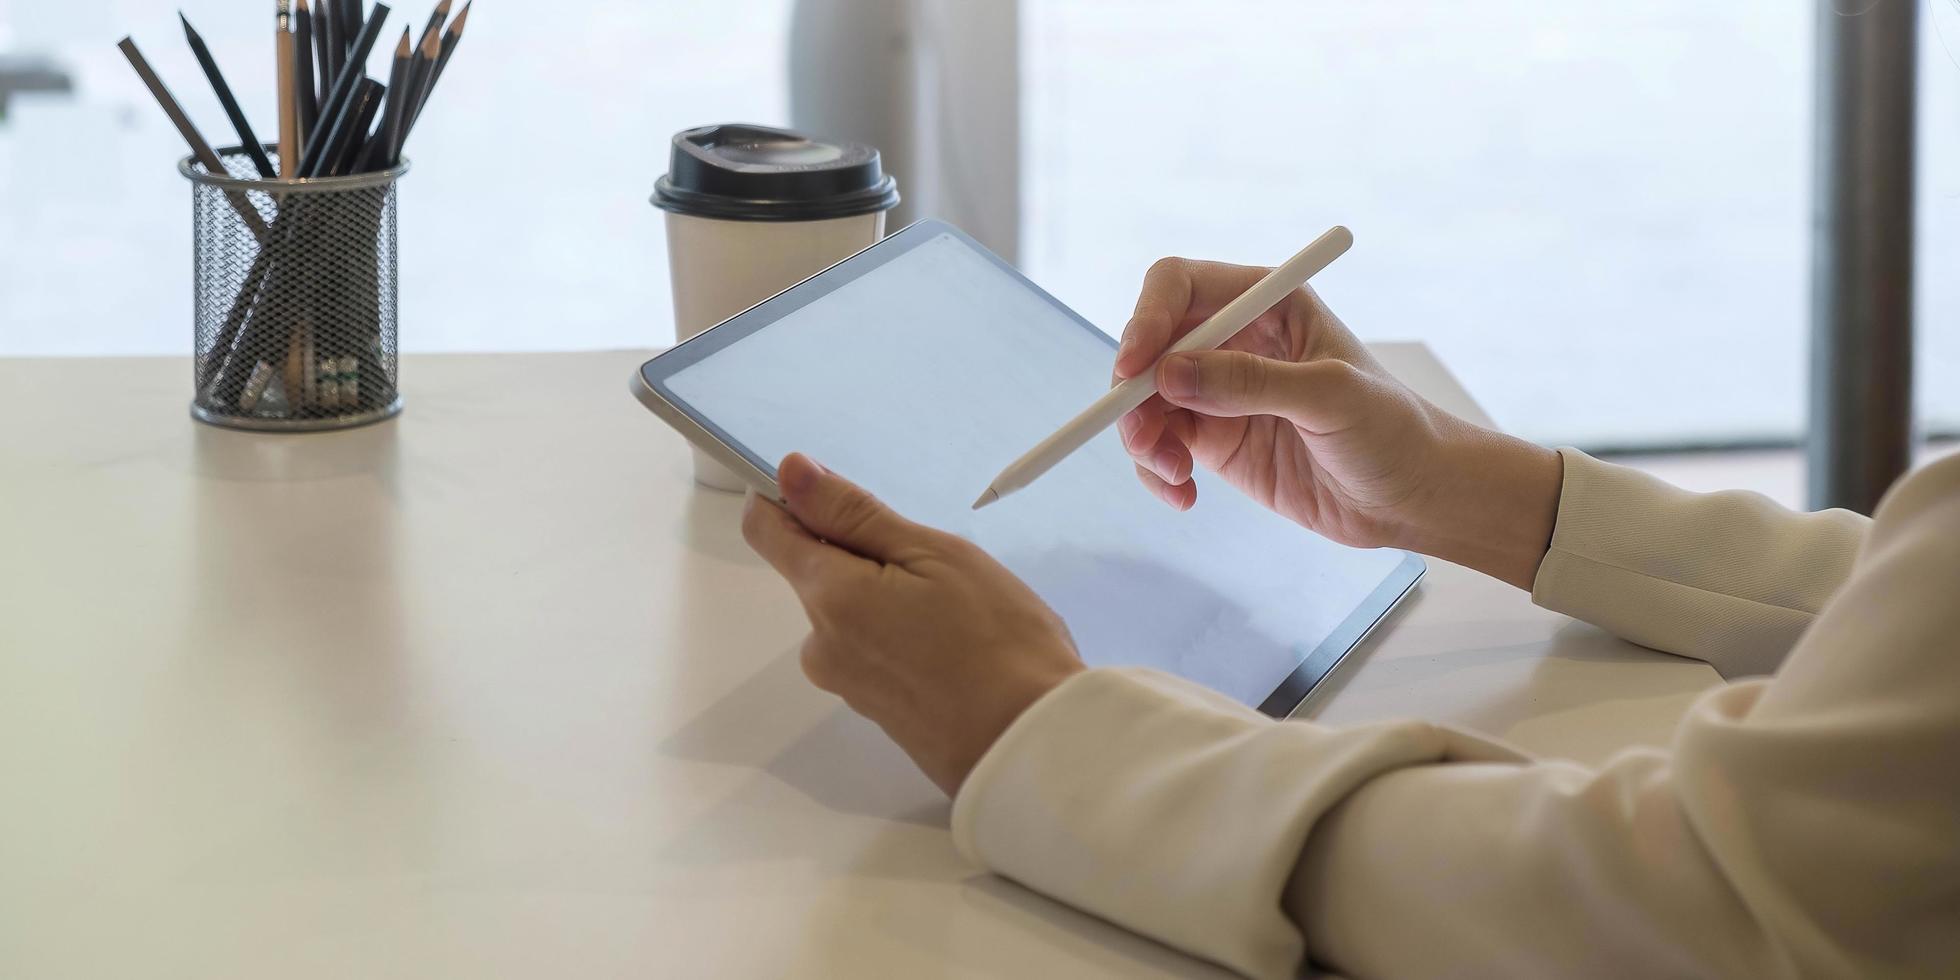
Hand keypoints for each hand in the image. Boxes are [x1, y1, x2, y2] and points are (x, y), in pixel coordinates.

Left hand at [741, 454, 1084, 795]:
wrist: (1031, 744)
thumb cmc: (997, 641)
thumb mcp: (933, 555)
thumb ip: (854, 514)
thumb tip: (790, 471)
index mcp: (829, 596)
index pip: (768, 530)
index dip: (790, 497)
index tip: (839, 494)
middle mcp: (820, 645)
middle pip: (818, 571)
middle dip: (866, 554)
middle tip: (937, 565)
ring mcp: (846, 683)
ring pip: (851, 611)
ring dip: (889, 595)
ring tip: (957, 612)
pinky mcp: (874, 709)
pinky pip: (873, 649)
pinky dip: (903, 634)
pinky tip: (955, 645)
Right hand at [1114, 257, 1562, 589]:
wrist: (1414, 498)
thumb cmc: (1393, 431)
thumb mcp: (1331, 397)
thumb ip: (1252, 382)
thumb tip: (1169, 374)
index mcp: (1267, 302)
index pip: (1179, 286)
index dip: (1147, 318)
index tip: (1134, 368)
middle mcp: (1235, 339)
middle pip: (1150, 344)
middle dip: (1134, 390)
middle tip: (1142, 437)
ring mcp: (1220, 392)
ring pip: (1146, 400)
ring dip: (1142, 438)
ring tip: (1174, 476)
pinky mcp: (1216, 440)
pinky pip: (1160, 446)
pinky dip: (1157, 471)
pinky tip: (1185, 497)